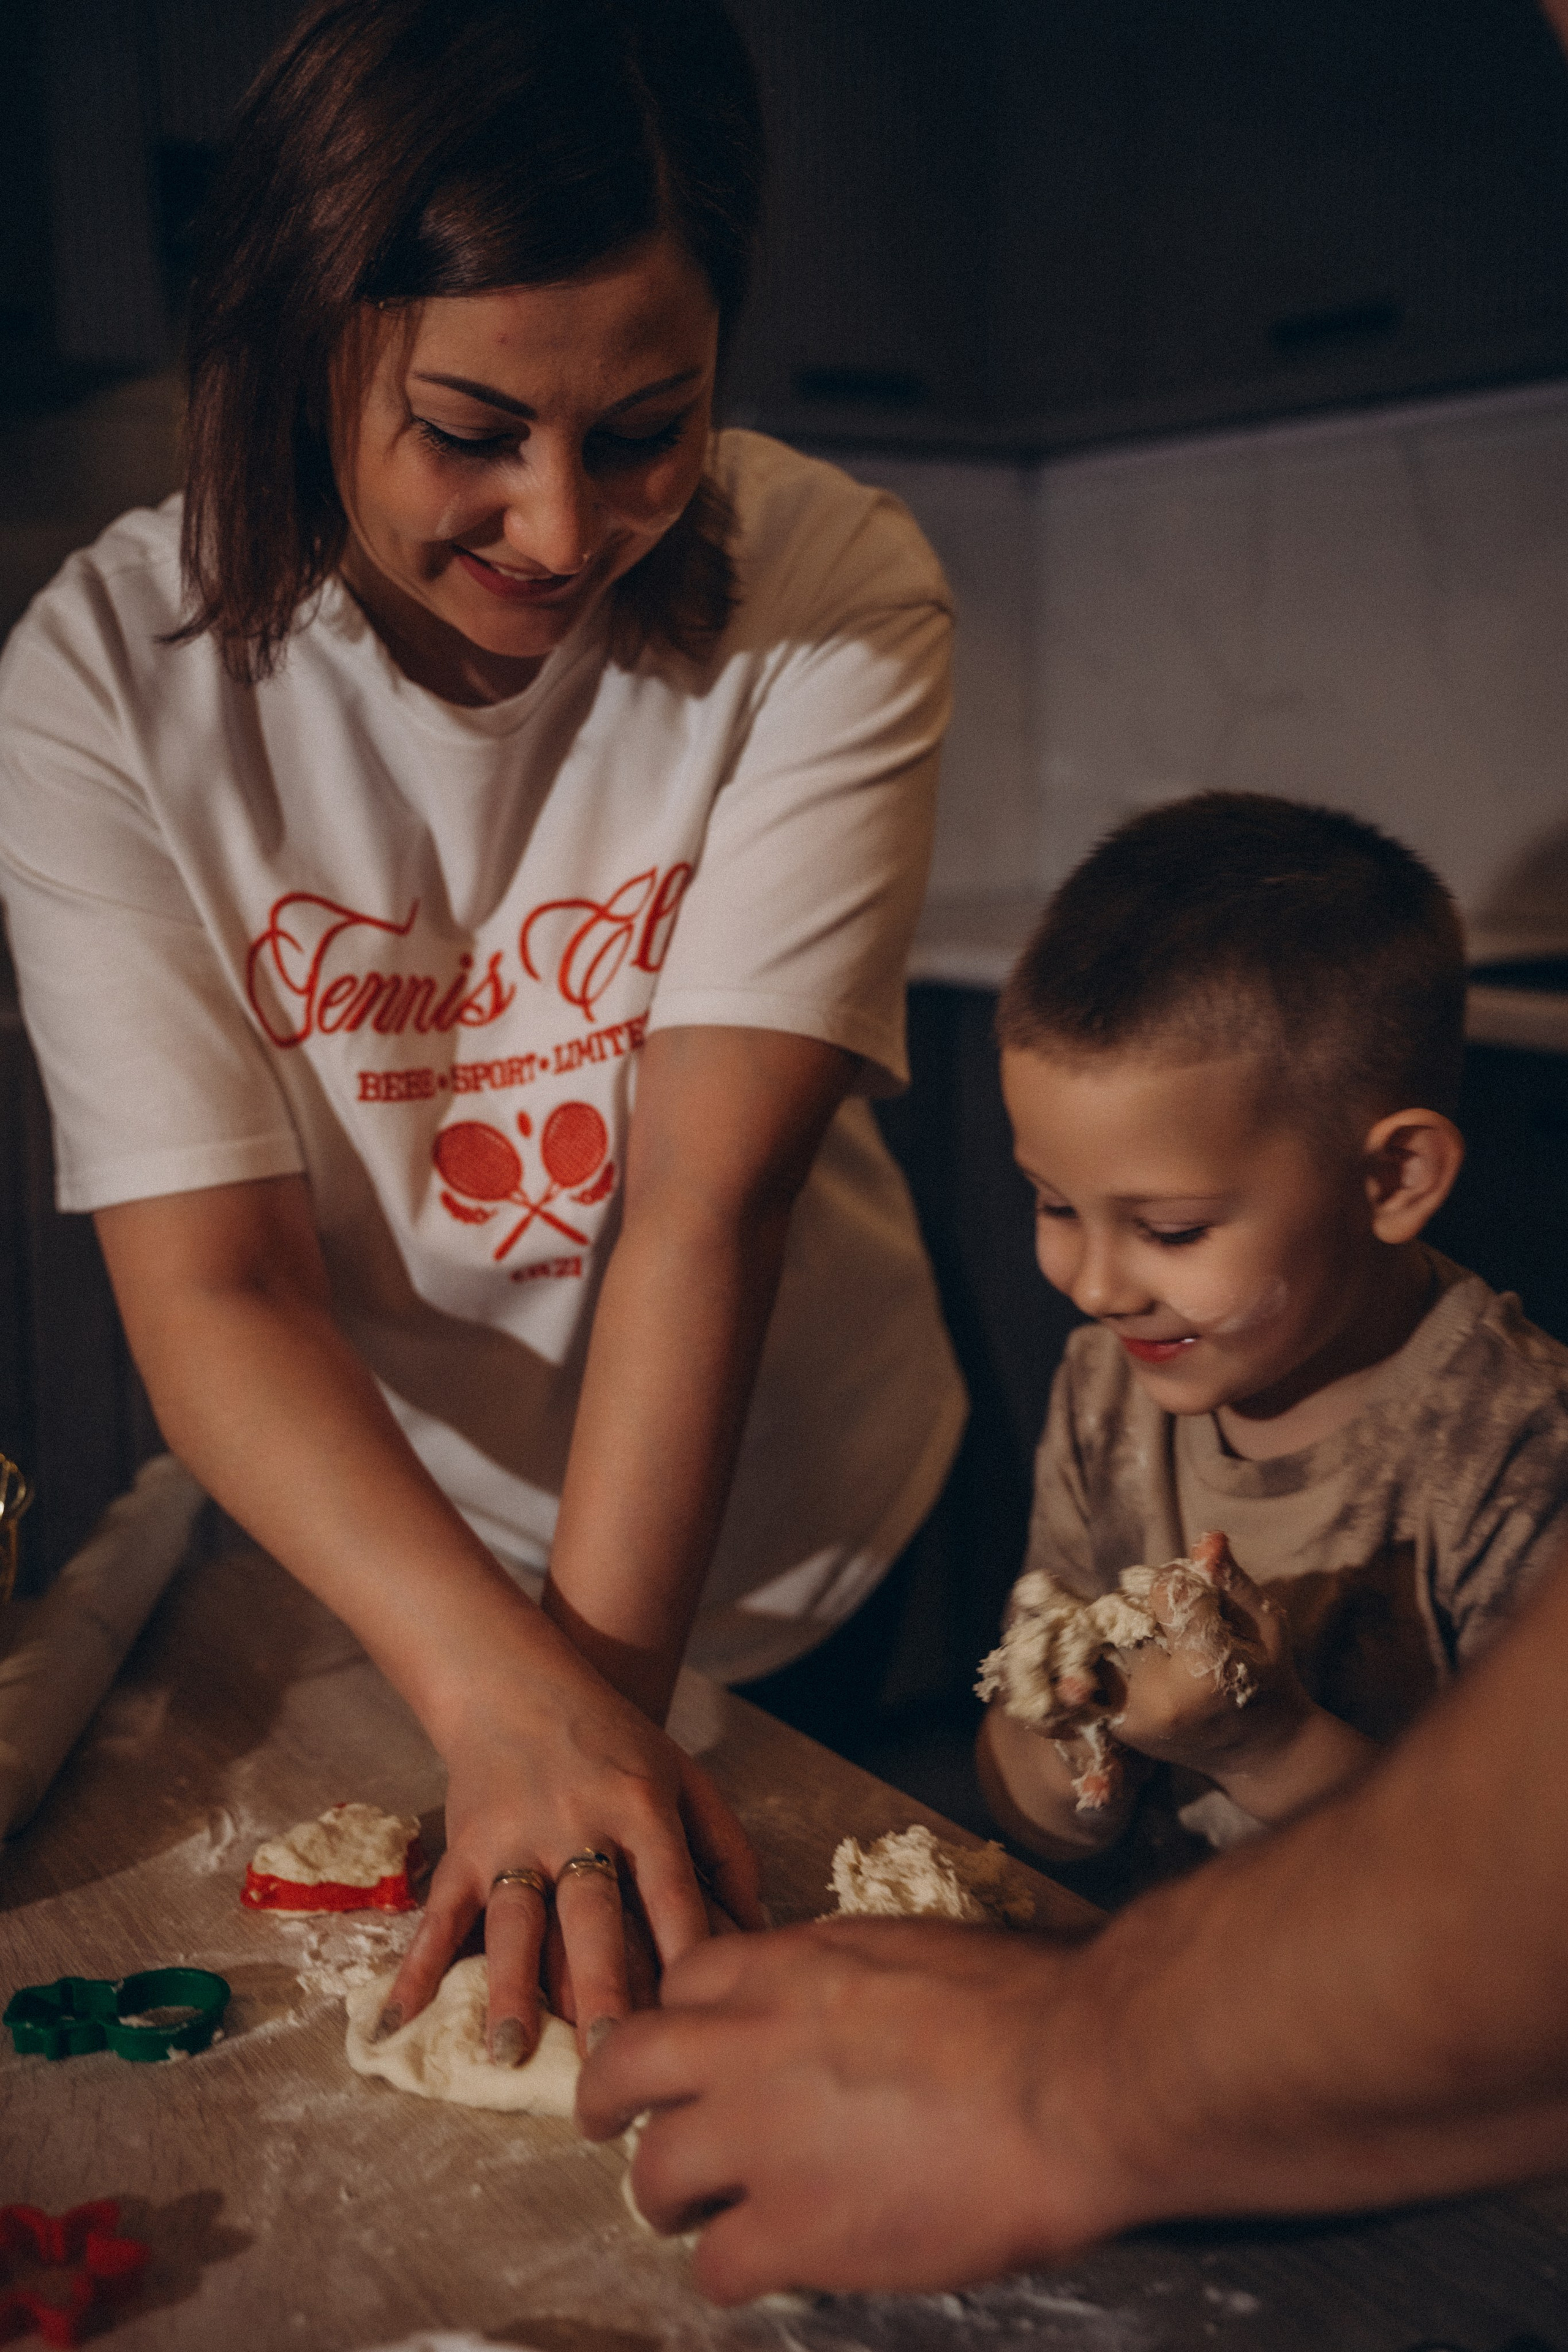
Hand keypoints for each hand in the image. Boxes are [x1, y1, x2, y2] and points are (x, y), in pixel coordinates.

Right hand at [376, 1658, 763, 2064]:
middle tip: (610, 2059)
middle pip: (592, 1916)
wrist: (518, 1682)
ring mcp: (515, 1837)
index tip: (696, 2021)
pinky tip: (397, 2022)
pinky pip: (440, 1913)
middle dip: (601, 1989)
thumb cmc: (615, 1742)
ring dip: (510, 1988)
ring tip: (509, 2055)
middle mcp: (578, 1824)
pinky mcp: (464, 1845)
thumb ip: (726, 1850)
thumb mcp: (684, 1777)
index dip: (684, 1953)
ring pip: (514, 1921)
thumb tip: (760, 1932)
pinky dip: (416, 1968)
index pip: (669, 1890)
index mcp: (641, 1808)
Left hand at [576, 1918, 1119, 2301]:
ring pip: (654, 2169)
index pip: (686, 1980)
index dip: (682, 2020)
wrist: (1076, 2075)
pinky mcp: (795, 2230)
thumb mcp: (913, 1951)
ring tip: (682, 2214)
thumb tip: (845, 2005)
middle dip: (608, 2096)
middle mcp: (752, 2042)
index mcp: (790, 1966)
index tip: (691, 2047)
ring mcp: (763, 2138)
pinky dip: (726, 2272)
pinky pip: (716, 2265)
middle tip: (607, 2122)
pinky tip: (756, 2272)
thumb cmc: (1028, 2005)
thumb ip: (851, 1978)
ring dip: (662, 2195)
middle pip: (628, 2063)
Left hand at [1104, 1546, 1374, 1821]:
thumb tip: (1208, 1539)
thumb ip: (1232, 1583)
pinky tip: (1125, 1654)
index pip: (1166, 1593)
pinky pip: (1094, 1674)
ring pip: (1104, 1642)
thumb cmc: (1268, 1679)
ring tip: (1156, 1643)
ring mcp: (1132, 1717)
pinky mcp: (1117, 1727)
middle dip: (1146, 1608)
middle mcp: (1158, 1699)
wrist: (1259, 1753)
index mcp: (1202, 1671)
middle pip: (1127, 1615)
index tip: (1193, 1591)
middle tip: (1171, 1622)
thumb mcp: (1267, 1625)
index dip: (1178, 1583)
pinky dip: (1103, 1657)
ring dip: (1121, 1630)